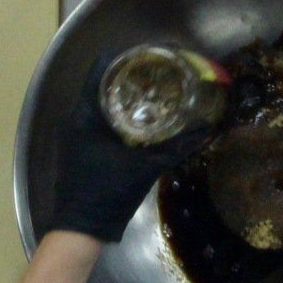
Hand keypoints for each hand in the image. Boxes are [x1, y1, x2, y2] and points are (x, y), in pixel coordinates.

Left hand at [44, 58, 209, 242]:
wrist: (81, 228)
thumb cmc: (109, 193)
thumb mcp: (146, 168)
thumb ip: (176, 147)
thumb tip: (206, 129)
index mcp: (87, 114)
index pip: (102, 68)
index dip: (127, 55)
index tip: (153, 54)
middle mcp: (77, 116)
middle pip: (102, 79)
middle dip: (131, 72)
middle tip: (162, 69)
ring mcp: (75, 130)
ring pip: (100, 97)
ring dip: (125, 91)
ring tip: (156, 86)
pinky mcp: (80, 143)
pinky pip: (99, 114)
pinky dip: (119, 109)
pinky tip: (142, 114)